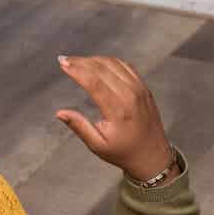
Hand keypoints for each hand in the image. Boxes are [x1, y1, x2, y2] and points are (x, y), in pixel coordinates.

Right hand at [54, 55, 172, 181]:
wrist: (153, 155)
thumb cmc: (123, 152)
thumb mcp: (98, 145)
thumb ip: (79, 126)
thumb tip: (60, 113)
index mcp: (118, 111)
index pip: (94, 82)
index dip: (76, 70)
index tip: (62, 64)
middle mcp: (130, 95)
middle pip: (102, 68)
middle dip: (80, 62)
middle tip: (64, 60)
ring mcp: (140, 89)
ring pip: (113, 63)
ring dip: (93, 59)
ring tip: (77, 62)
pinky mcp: (144, 87)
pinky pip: (125, 66)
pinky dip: (109, 61)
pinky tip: (97, 64)